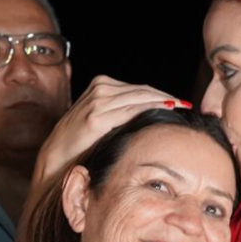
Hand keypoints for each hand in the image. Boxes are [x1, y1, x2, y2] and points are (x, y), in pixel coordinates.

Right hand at [36, 76, 189, 184]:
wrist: (55, 157)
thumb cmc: (79, 142)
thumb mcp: (99, 117)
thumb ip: (119, 109)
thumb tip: (151, 111)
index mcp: (99, 84)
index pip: (138, 87)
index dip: (160, 94)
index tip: (178, 101)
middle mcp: (99, 89)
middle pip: (142, 90)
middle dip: (166, 97)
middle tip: (185, 105)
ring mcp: (98, 102)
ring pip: (140, 98)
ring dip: (163, 101)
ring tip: (180, 109)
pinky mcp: (96, 118)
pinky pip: (131, 111)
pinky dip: (150, 109)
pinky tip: (165, 113)